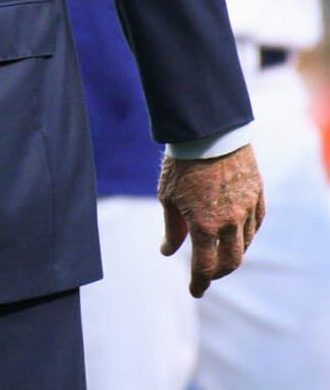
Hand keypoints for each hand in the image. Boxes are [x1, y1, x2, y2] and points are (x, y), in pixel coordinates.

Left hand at [158, 144, 265, 297]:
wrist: (210, 134)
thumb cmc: (182, 166)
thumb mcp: (168, 198)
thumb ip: (172, 229)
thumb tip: (167, 251)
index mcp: (205, 226)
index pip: (205, 267)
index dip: (199, 283)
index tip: (195, 292)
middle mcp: (231, 223)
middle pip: (231, 261)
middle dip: (217, 273)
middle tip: (206, 275)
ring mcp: (248, 209)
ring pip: (245, 244)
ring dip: (232, 253)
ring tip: (219, 254)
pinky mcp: (258, 196)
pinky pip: (255, 224)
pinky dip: (245, 235)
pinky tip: (236, 234)